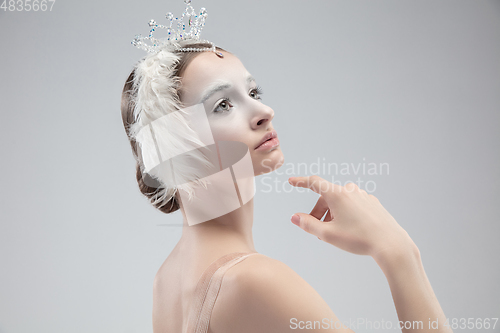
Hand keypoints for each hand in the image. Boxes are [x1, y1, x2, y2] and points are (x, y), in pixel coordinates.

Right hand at [288, 175, 415, 258]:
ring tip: (334, 233)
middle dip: (318, 212)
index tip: (291, 181)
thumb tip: (294, 217)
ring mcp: (363, 196)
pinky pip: (353, 205)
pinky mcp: (372, 203)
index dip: (301, 182)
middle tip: (317, 231)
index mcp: (338, 195)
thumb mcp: (328, 234)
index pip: (314, 183)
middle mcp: (350, 191)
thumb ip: (308, 225)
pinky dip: (345, 214)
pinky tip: (350, 229)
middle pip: (326, 198)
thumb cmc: (359, 239)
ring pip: (340, 202)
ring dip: (332, 214)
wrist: (390, 243)